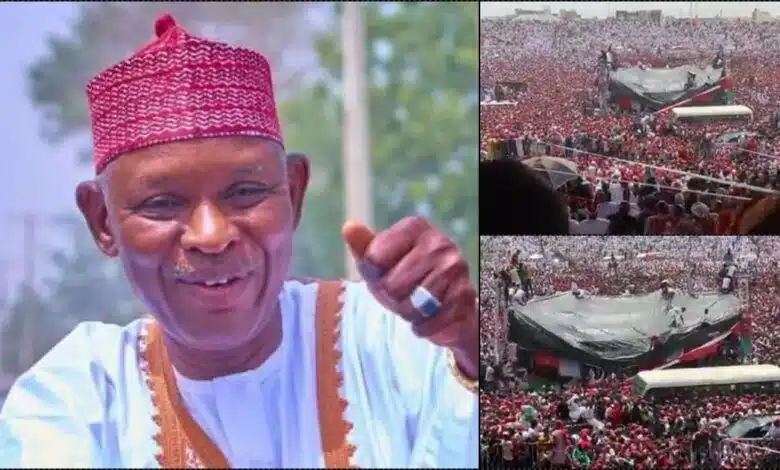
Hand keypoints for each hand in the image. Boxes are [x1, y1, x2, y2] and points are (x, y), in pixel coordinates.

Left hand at [342, 217, 477, 378]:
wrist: (446, 303)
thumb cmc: (404, 276)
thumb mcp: (379, 262)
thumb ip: (363, 247)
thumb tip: (349, 228)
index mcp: (414, 227)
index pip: (373, 259)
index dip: (374, 275)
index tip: (388, 272)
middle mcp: (439, 242)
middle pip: (392, 285)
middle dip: (393, 297)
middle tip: (405, 292)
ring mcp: (455, 268)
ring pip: (411, 306)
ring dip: (408, 313)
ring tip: (419, 303)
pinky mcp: (465, 296)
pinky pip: (429, 323)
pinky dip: (424, 328)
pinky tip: (431, 317)